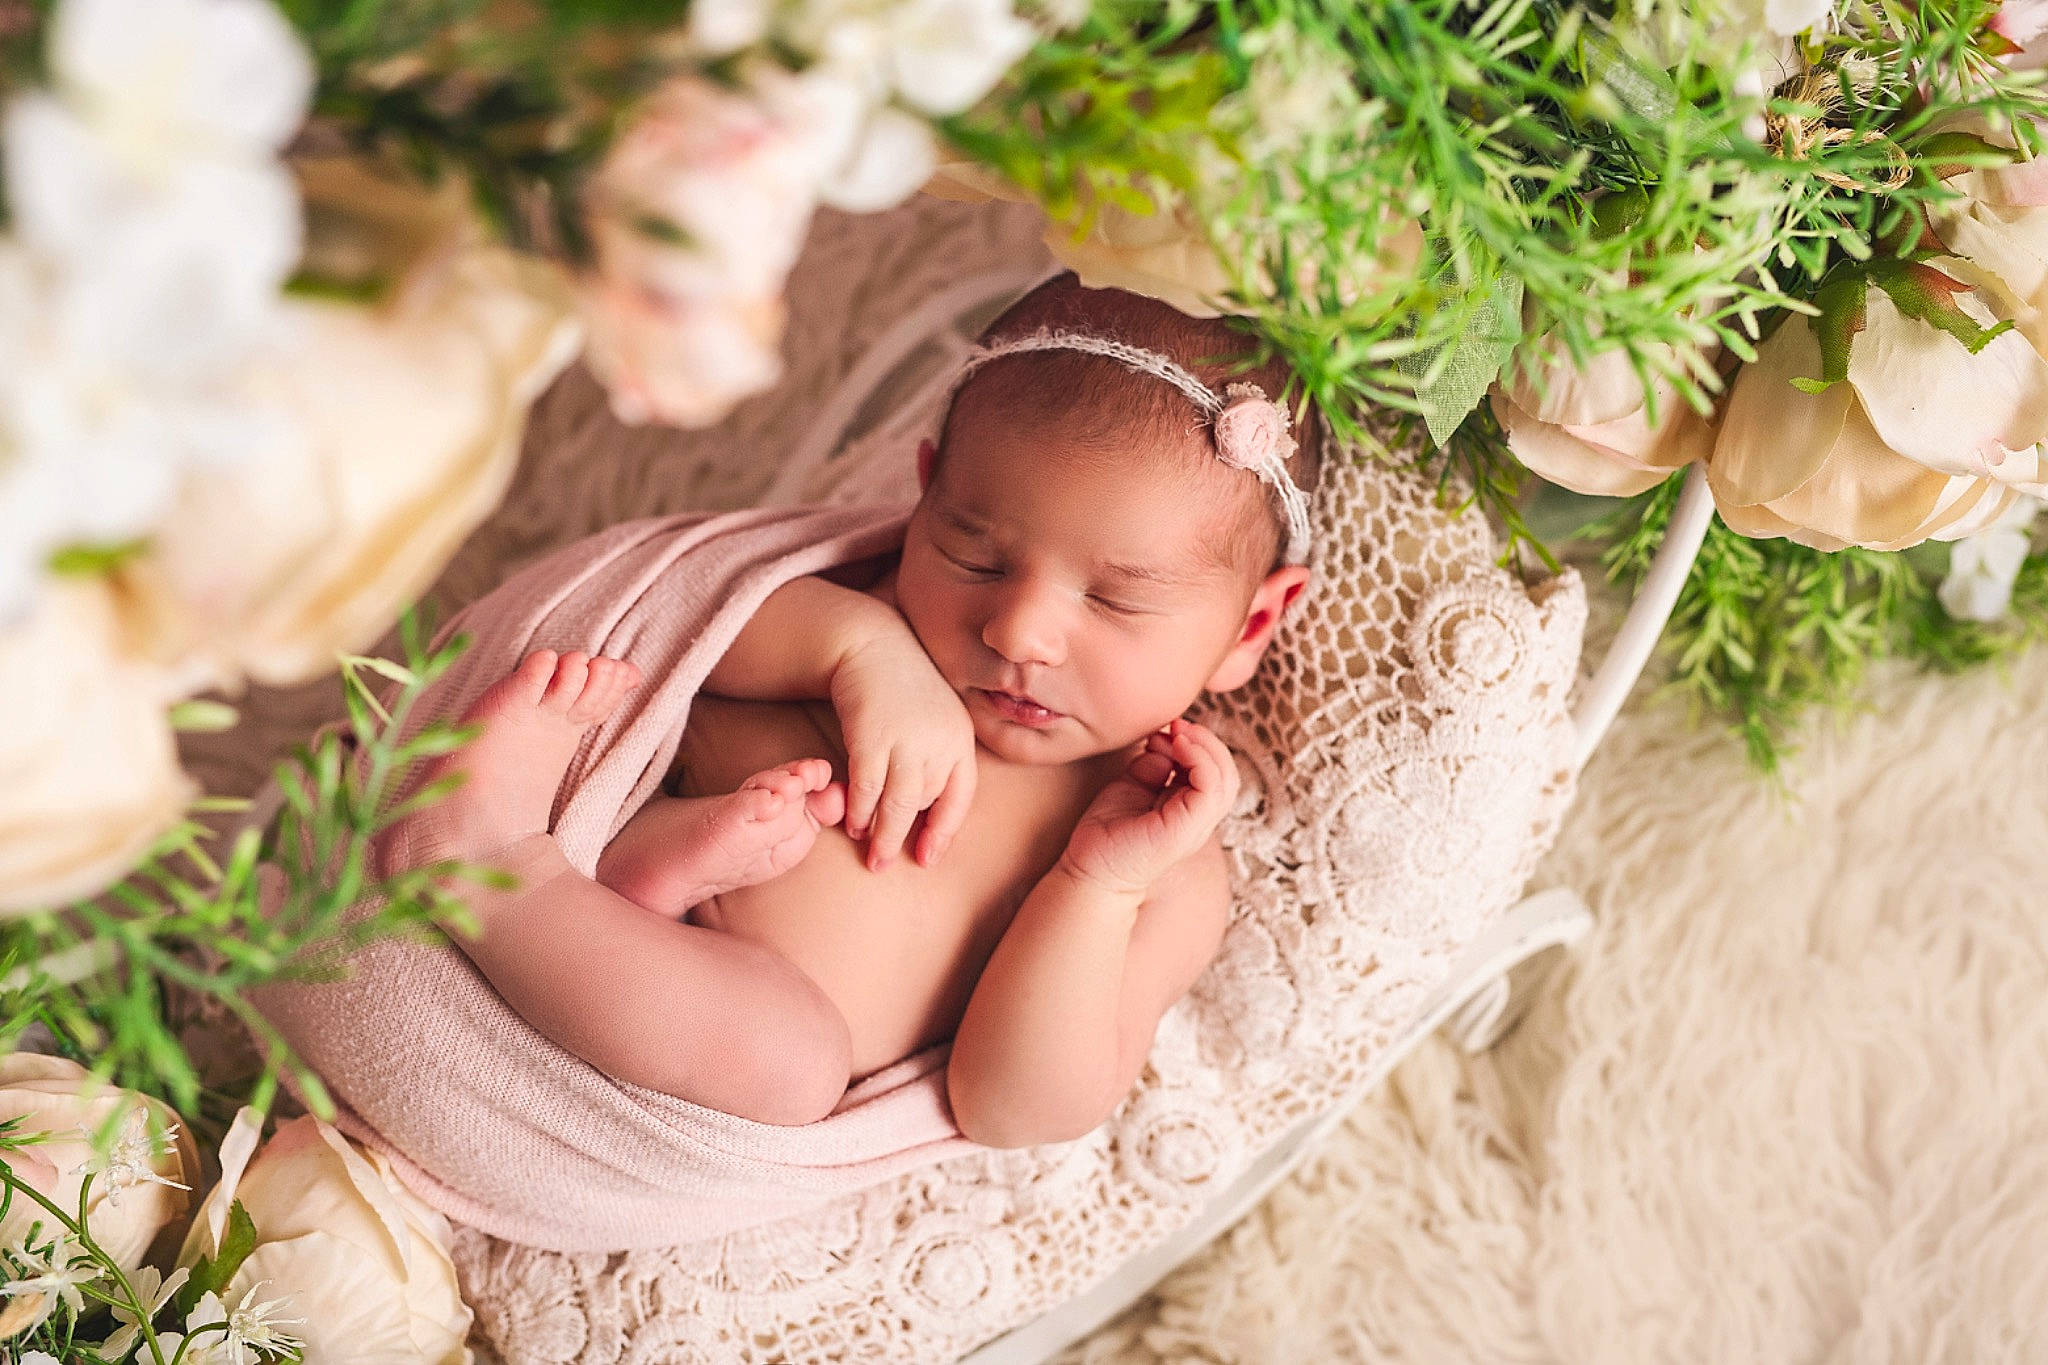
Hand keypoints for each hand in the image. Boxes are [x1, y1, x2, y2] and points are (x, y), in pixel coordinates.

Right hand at [828, 632, 976, 869]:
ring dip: (882, 834)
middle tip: (885, 864)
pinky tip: (851, 823)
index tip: (928, 858)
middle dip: (903, 836)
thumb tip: (926, 806)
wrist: (871, 644)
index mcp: (960, 739)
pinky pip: (868, 788)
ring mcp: (908, 740)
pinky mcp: (873, 737)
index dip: (944, 831)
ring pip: (899, 804)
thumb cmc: (902, 687)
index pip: (960, 797)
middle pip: (925, 804)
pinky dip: (860, 810)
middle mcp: (940, 742)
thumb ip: (937, 756)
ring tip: (870, 855)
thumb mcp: (936, 719)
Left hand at [1060, 718, 1238, 897]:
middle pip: (1227, 773)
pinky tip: (1176, 749)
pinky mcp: (1184, 830)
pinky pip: (1211, 791)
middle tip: (1177, 726)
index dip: (1199, 744)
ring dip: (1205, 748)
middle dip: (1206, 741)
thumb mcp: (1133, 784)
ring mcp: (1195, 827)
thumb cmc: (1109, 831)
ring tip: (1178, 734)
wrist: (1091, 870)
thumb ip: (1153, 765)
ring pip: (1226, 781)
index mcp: (1189, 809)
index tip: (1168, 728)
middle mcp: (1198, 819)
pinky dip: (1200, 761)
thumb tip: (1165, 742)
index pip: (1215, 772)